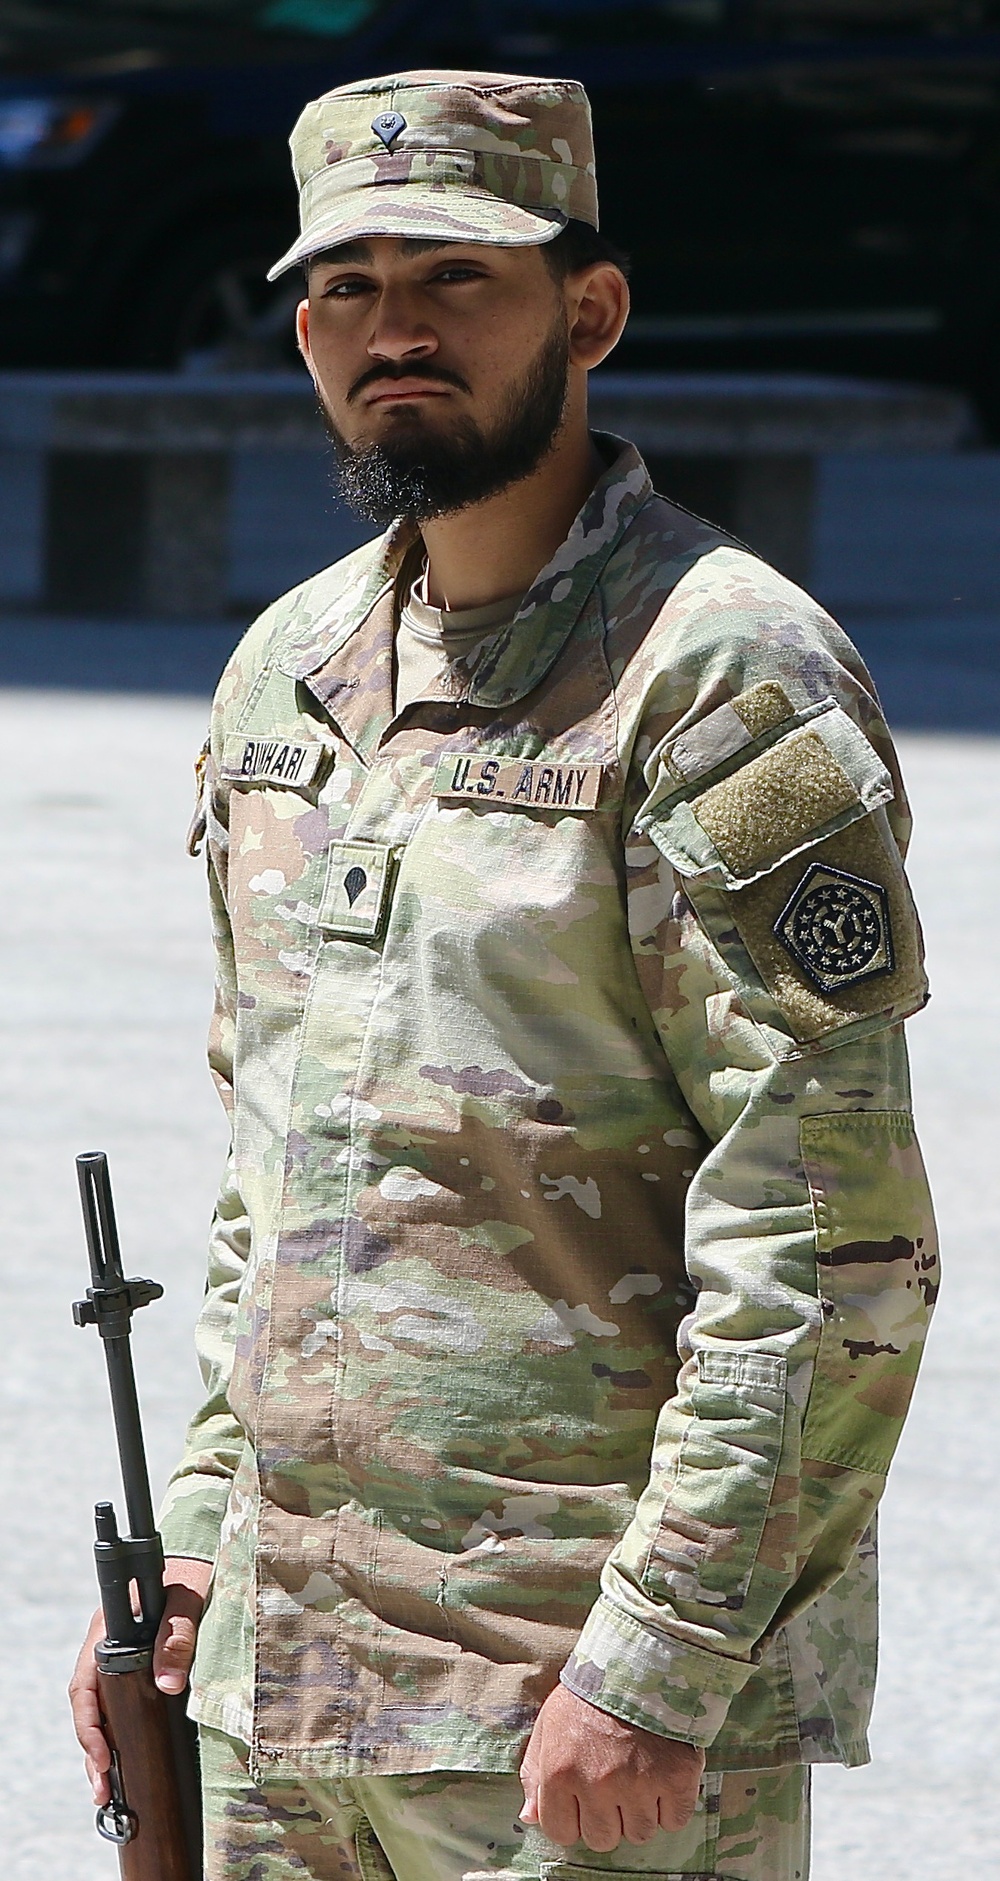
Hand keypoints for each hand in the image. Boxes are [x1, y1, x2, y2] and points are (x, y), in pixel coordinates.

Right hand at [69, 1556, 211, 1806]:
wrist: (201, 1555)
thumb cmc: (192, 1571)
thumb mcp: (186, 1600)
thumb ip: (177, 1636)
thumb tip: (167, 1686)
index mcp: (106, 1628)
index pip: (84, 1686)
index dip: (90, 1726)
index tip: (103, 1758)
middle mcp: (104, 1644)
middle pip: (88, 1706)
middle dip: (92, 1750)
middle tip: (102, 1788)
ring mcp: (117, 1654)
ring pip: (100, 1709)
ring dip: (101, 1747)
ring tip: (106, 1788)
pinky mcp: (134, 1663)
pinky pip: (116, 1702)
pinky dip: (116, 1731)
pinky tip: (121, 1757)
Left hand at [519, 1682, 704, 1850]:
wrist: (638, 1660)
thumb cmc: (588, 1695)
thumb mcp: (548, 1726)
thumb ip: (535, 1774)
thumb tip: (529, 1816)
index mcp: (561, 1774)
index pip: (562, 1833)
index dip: (573, 1817)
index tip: (583, 1797)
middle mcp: (598, 1786)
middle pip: (603, 1839)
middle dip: (607, 1817)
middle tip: (614, 1783)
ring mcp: (639, 1785)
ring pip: (640, 1833)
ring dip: (640, 1812)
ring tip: (639, 1775)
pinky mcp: (676, 1779)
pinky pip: (674, 1821)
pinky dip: (671, 1806)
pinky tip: (662, 1778)